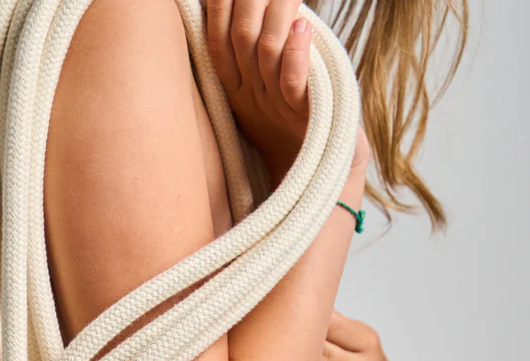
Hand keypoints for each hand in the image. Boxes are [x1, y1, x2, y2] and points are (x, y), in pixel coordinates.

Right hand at [206, 0, 311, 184]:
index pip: (215, 42)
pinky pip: (292, 82)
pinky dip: (296, 51)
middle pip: (240, 37)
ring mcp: (276, 104)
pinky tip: (301, 25)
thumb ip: (252, 55)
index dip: (217, 8)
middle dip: (247, 0)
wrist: (313, 174)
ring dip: (275, 13)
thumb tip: (240, 16)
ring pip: (266, 50)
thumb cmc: (290, 126)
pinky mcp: (304, 114)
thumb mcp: (259, 92)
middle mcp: (251, 94)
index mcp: (234, 88)